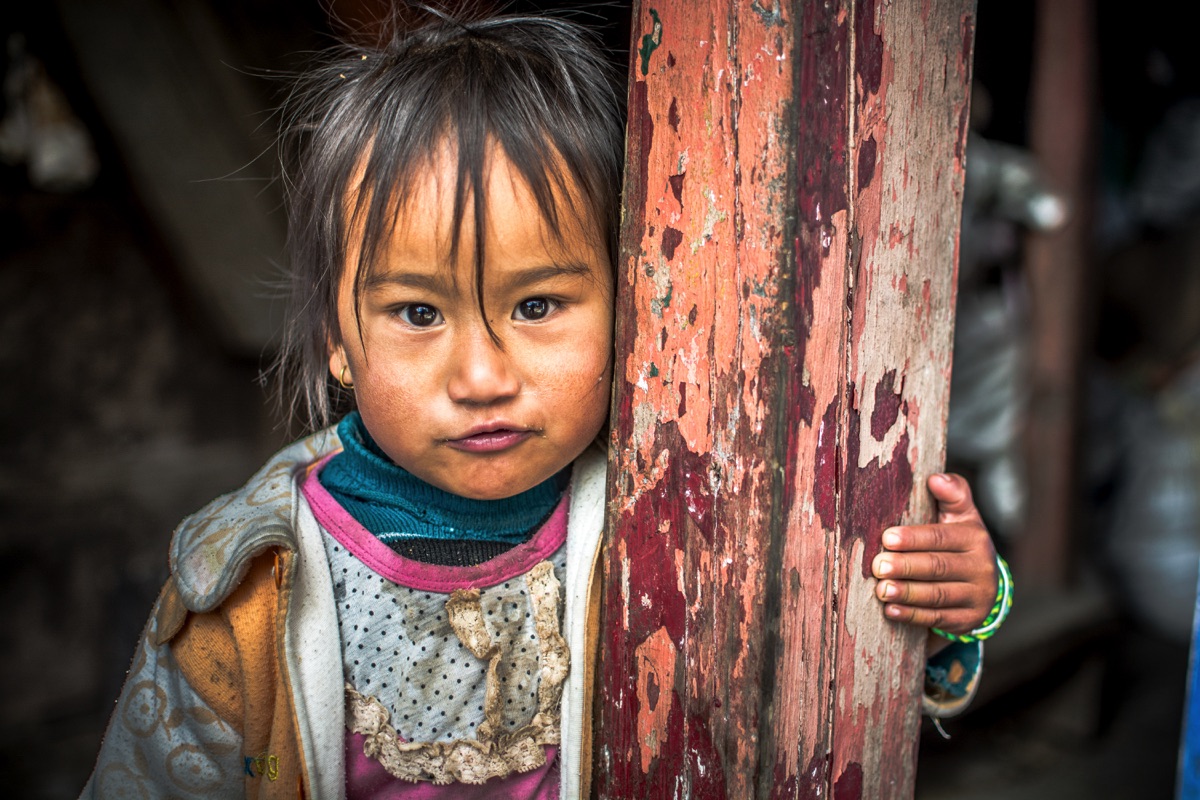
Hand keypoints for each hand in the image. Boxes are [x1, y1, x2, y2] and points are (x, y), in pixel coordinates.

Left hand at [871, 473, 997, 637]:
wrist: (981, 583)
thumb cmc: (958, 541)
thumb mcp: (960, 516)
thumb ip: (952, 494)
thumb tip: (936, 478)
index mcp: (975, 538)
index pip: (941, 537)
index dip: (914, 538)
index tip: (887, 538)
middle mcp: (981, 568)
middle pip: (938, 567)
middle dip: (905, 567)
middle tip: (877, 566)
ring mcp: (978, 597)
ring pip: (938, 596)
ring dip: (907, 593)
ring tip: (881, 590)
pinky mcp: (969, 621)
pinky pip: (938, 618)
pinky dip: (912, 615)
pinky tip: (891, 611)